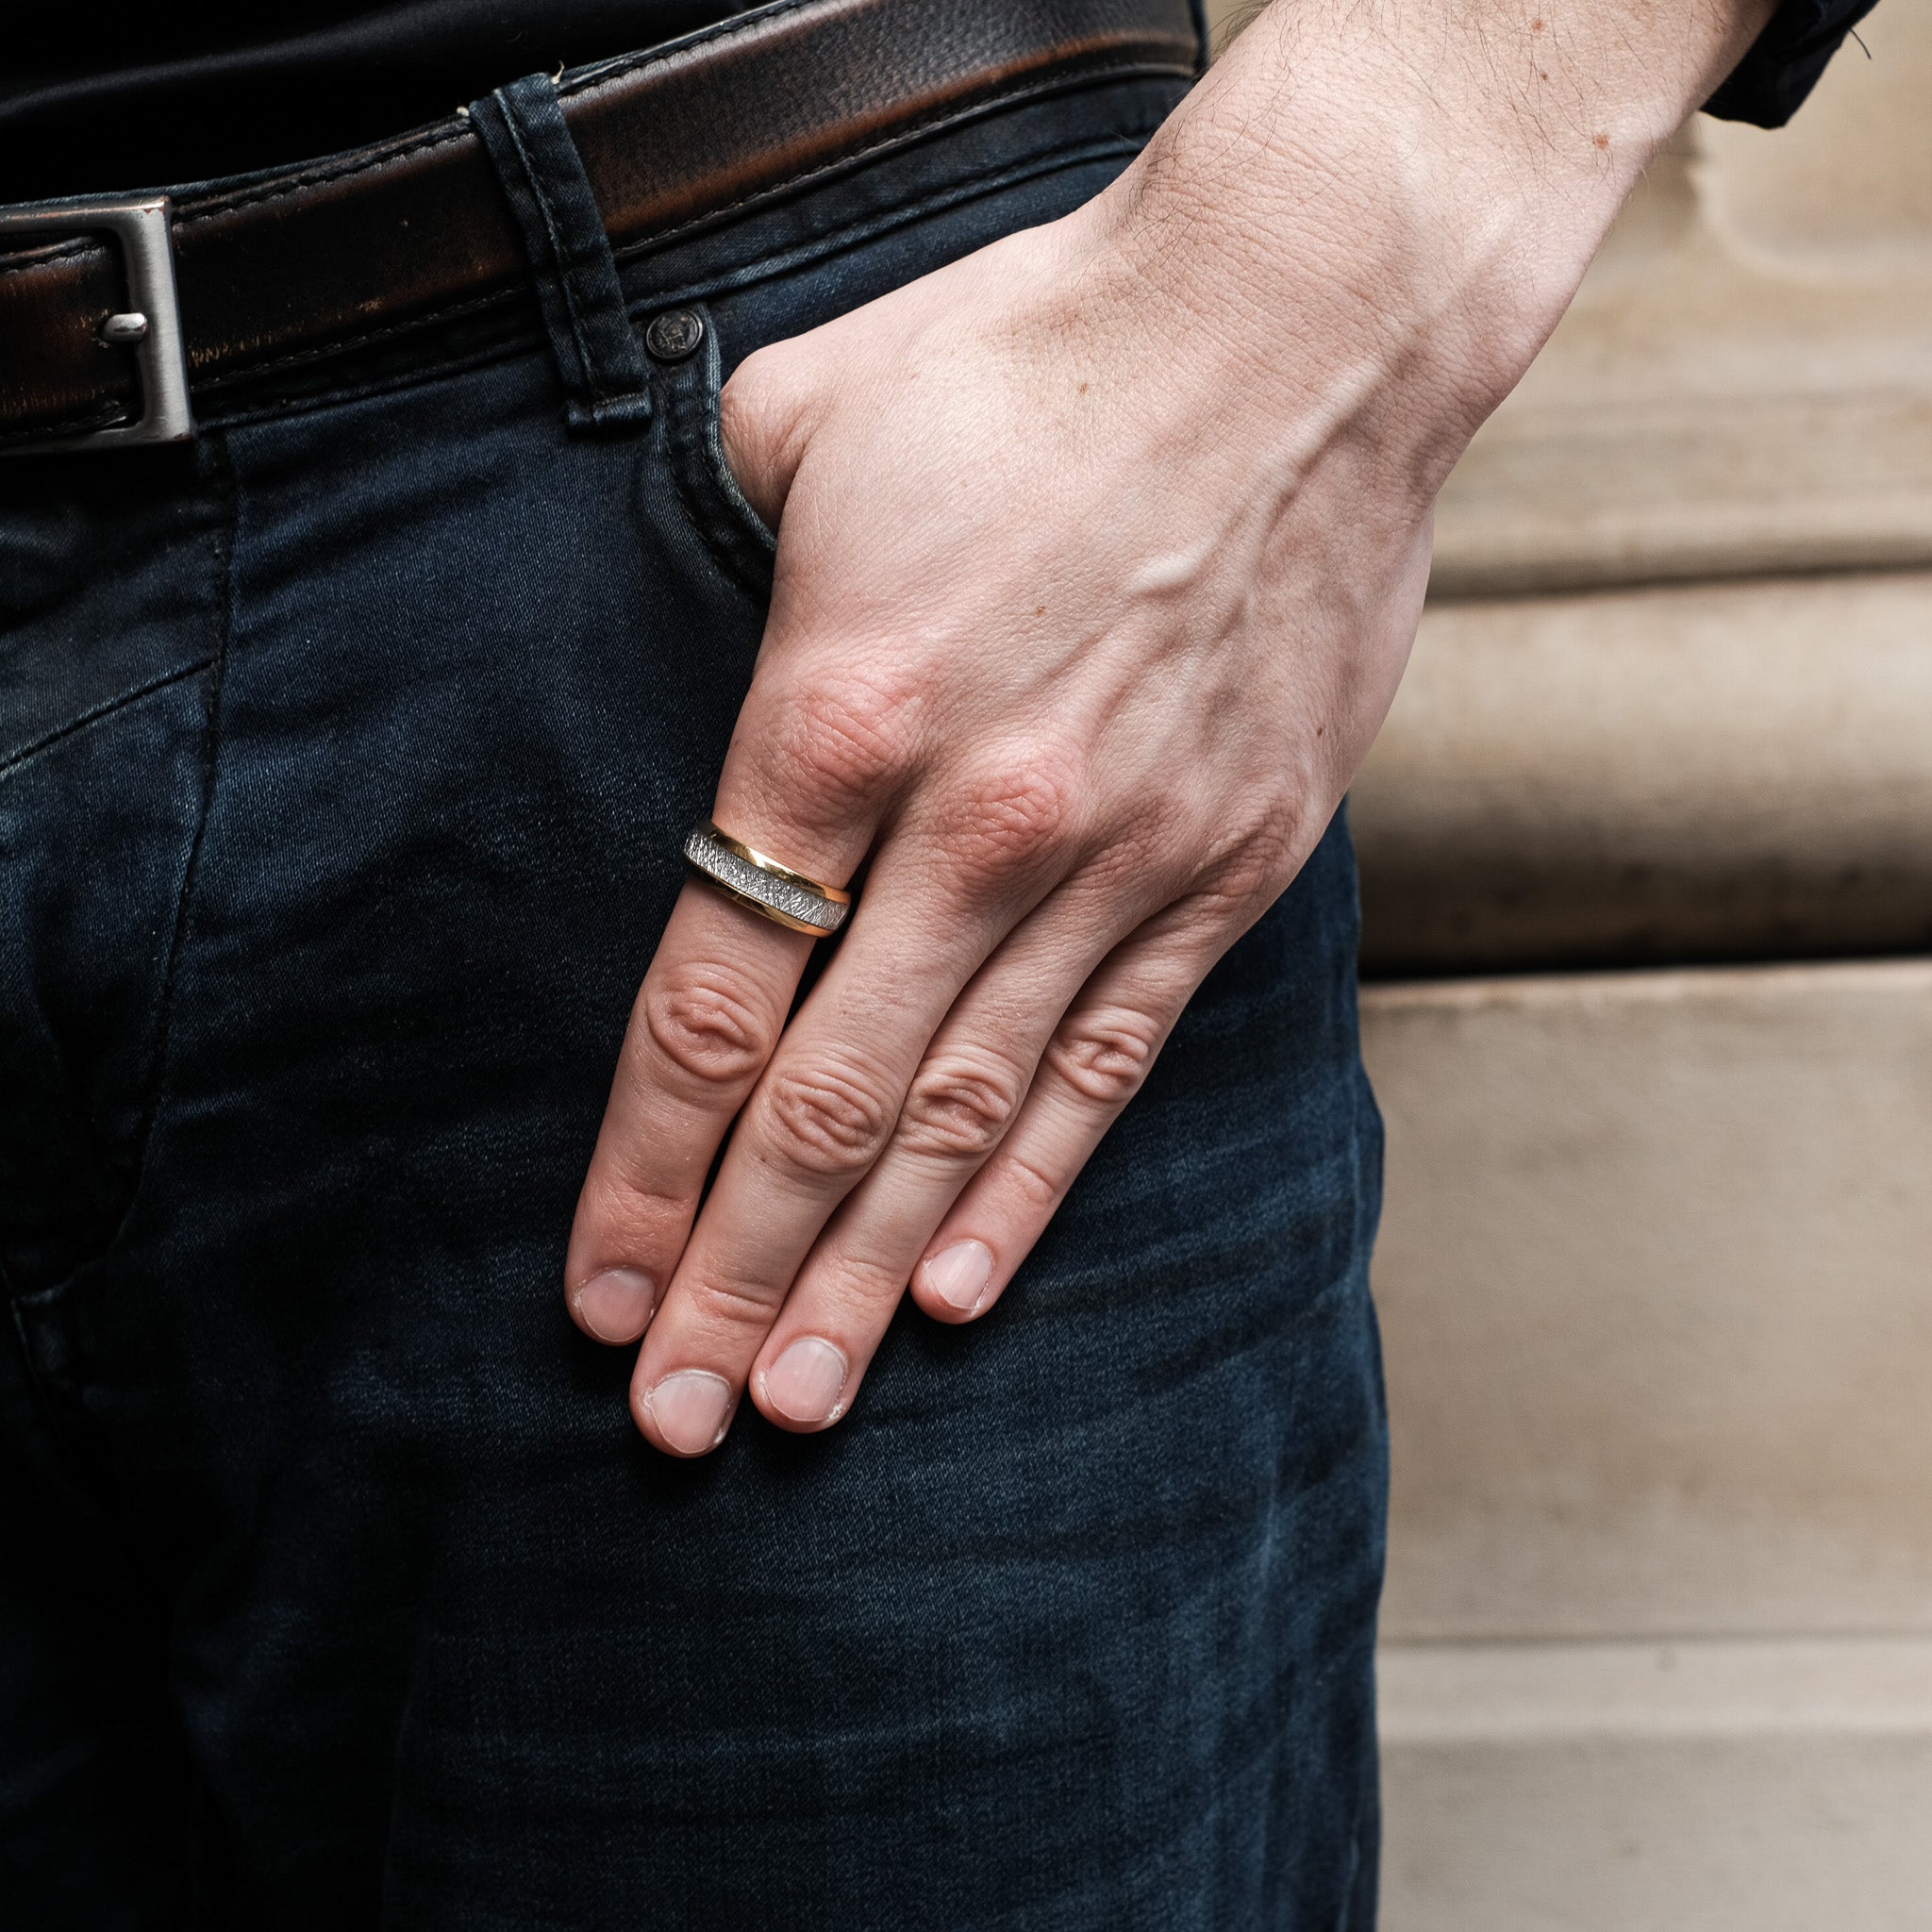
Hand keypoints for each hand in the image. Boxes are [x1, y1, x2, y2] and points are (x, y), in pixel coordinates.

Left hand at [563, 0, 1775, 1452]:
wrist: (1301, 330)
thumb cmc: (1045, 358)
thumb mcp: (813, 420)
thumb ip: (722, 564)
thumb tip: (697, 645)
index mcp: (843, 709)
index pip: (712, 999)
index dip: (644, 1169)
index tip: (602, 1288)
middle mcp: (976, 818)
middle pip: (824, 1103)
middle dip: (739, 1275)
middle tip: (679, 1420)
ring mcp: (1114, 857)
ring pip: (964, 1114)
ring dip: (873, 1271)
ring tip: (803, 1396)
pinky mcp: (1225, 868)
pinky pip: (1111, 1060)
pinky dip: (1032, 1182)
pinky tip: (967, 1285)